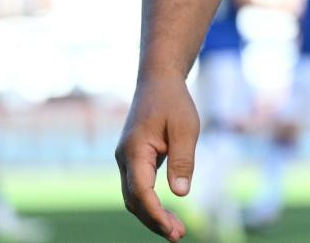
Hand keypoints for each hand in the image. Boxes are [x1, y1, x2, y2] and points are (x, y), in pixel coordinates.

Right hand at [115, 75, 199, 238]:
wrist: (158, 81)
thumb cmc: (173, 102)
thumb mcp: (185, 128)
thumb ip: (182, 160)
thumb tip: (180, 193)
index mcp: (134, 151)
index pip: (140, 191)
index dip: (155, 214)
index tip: (172, 229)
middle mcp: (124, 159)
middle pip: (134, 200)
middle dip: (154, 220)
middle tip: (178, 235)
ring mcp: (127, 160)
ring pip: (134, 197)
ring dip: (152, 215)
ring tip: (176, 230)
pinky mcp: (134, 160)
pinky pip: (138, 188)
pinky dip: (151, 203)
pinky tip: (167, 212)